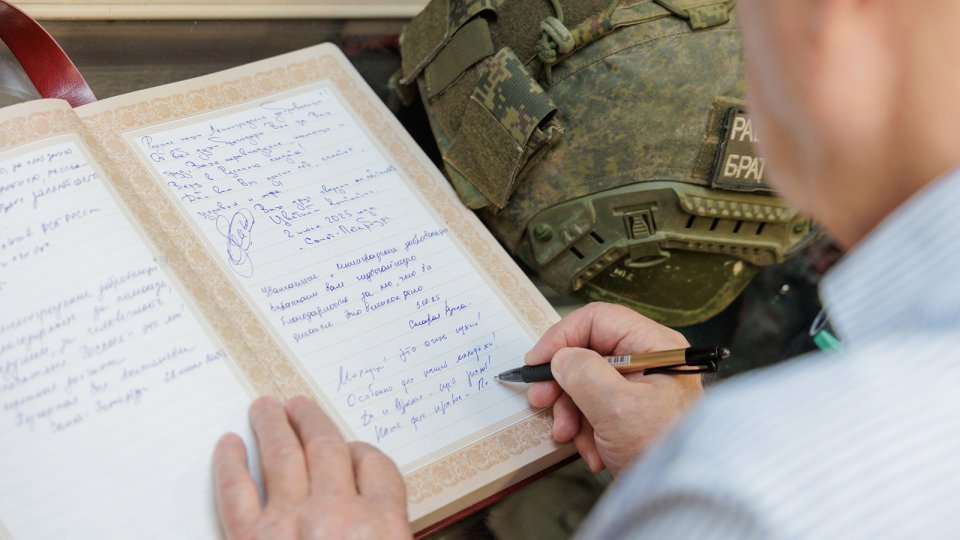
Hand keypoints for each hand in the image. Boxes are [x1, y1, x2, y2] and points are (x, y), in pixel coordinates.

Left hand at [213, 396, 411, 539]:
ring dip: (272, 425)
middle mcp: (335, 514)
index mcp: (380, 525)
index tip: (351, 446)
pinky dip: (229, 462)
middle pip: (325, 449)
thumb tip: (374, 509)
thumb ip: (386, 529)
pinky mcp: (246, 539)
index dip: (362, 450)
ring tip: (266, 408)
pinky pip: (235, 490)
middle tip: (300, 404)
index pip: (375, 466)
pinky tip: (228, 444)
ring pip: (281, 457)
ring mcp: (287, 524)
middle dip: (311, 421)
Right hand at [526, 303, 703, 475]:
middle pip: (589, 353)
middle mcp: (650, 361)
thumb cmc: (663, 449)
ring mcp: (642, 389)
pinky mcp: (633, 414)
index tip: (536, 361)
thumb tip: (560, 358)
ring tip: (568, 436)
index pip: (598, 320)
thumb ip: (582, 374)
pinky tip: (594, 452)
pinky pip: (597, 409)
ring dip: (572, 413)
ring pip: (589, 384)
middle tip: (541, 400)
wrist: (682, 498)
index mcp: (655, 346)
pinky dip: (587, 430)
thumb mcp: (616, 407)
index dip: (562, 337)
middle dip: (563, 383)